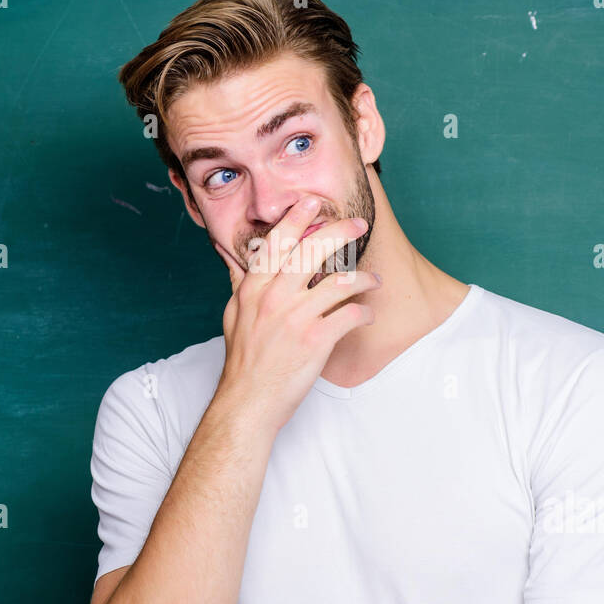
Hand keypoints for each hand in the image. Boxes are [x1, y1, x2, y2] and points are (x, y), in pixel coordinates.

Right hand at [212, 196, 380, 434]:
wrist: (249, 402)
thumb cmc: (243, 361)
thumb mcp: (233, 315)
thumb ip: (239, 282)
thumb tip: (230, 255)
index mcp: (254, 288)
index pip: (277, 242)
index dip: (297, 218)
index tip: (312, 201)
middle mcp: (274, 297)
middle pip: (312, 250)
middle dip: (340, 231)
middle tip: (359, 224)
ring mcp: (296, 317)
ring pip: (340, 281)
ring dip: (363, 276)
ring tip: (373, 278)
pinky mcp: (317, 339)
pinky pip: (351, 313)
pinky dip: (364, 311)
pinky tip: (367, 314)